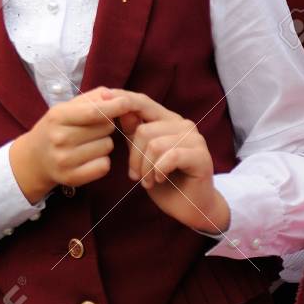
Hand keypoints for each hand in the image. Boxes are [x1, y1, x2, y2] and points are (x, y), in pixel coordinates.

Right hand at [11, 87, 135, 203]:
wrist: (33, 158)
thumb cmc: (55, 128)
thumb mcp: (65, 108)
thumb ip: (90, 99)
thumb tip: (112, 95)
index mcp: (57, 117)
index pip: (93, 112)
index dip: (113, 107)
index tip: (126, 103)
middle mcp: (59, 138)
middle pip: (105, 128)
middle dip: (106, 125)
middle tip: (91, 129)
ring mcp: (65, 160)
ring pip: (107, 146)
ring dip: (104, 143)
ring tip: (87, 143)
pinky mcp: (72, 177)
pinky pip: (104, 166)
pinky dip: (101, 161)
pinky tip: (89, 158)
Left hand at [111, 91, 230, 233]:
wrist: (188, 207)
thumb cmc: (162, 179)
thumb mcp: (141, 154)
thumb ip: (132, 132)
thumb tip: (117, 107)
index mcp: (167, 120)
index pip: (143, 102)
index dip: (122, 99)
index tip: (102, 96)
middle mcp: (182, 124)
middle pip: (144, 130)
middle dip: (134, 157)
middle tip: (136, 176)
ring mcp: (194, 139)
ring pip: (155, 145)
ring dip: (146, 168)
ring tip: (149, 181)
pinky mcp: (201, 156)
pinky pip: (170, 157)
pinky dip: (159, 171)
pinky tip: (160, 180)